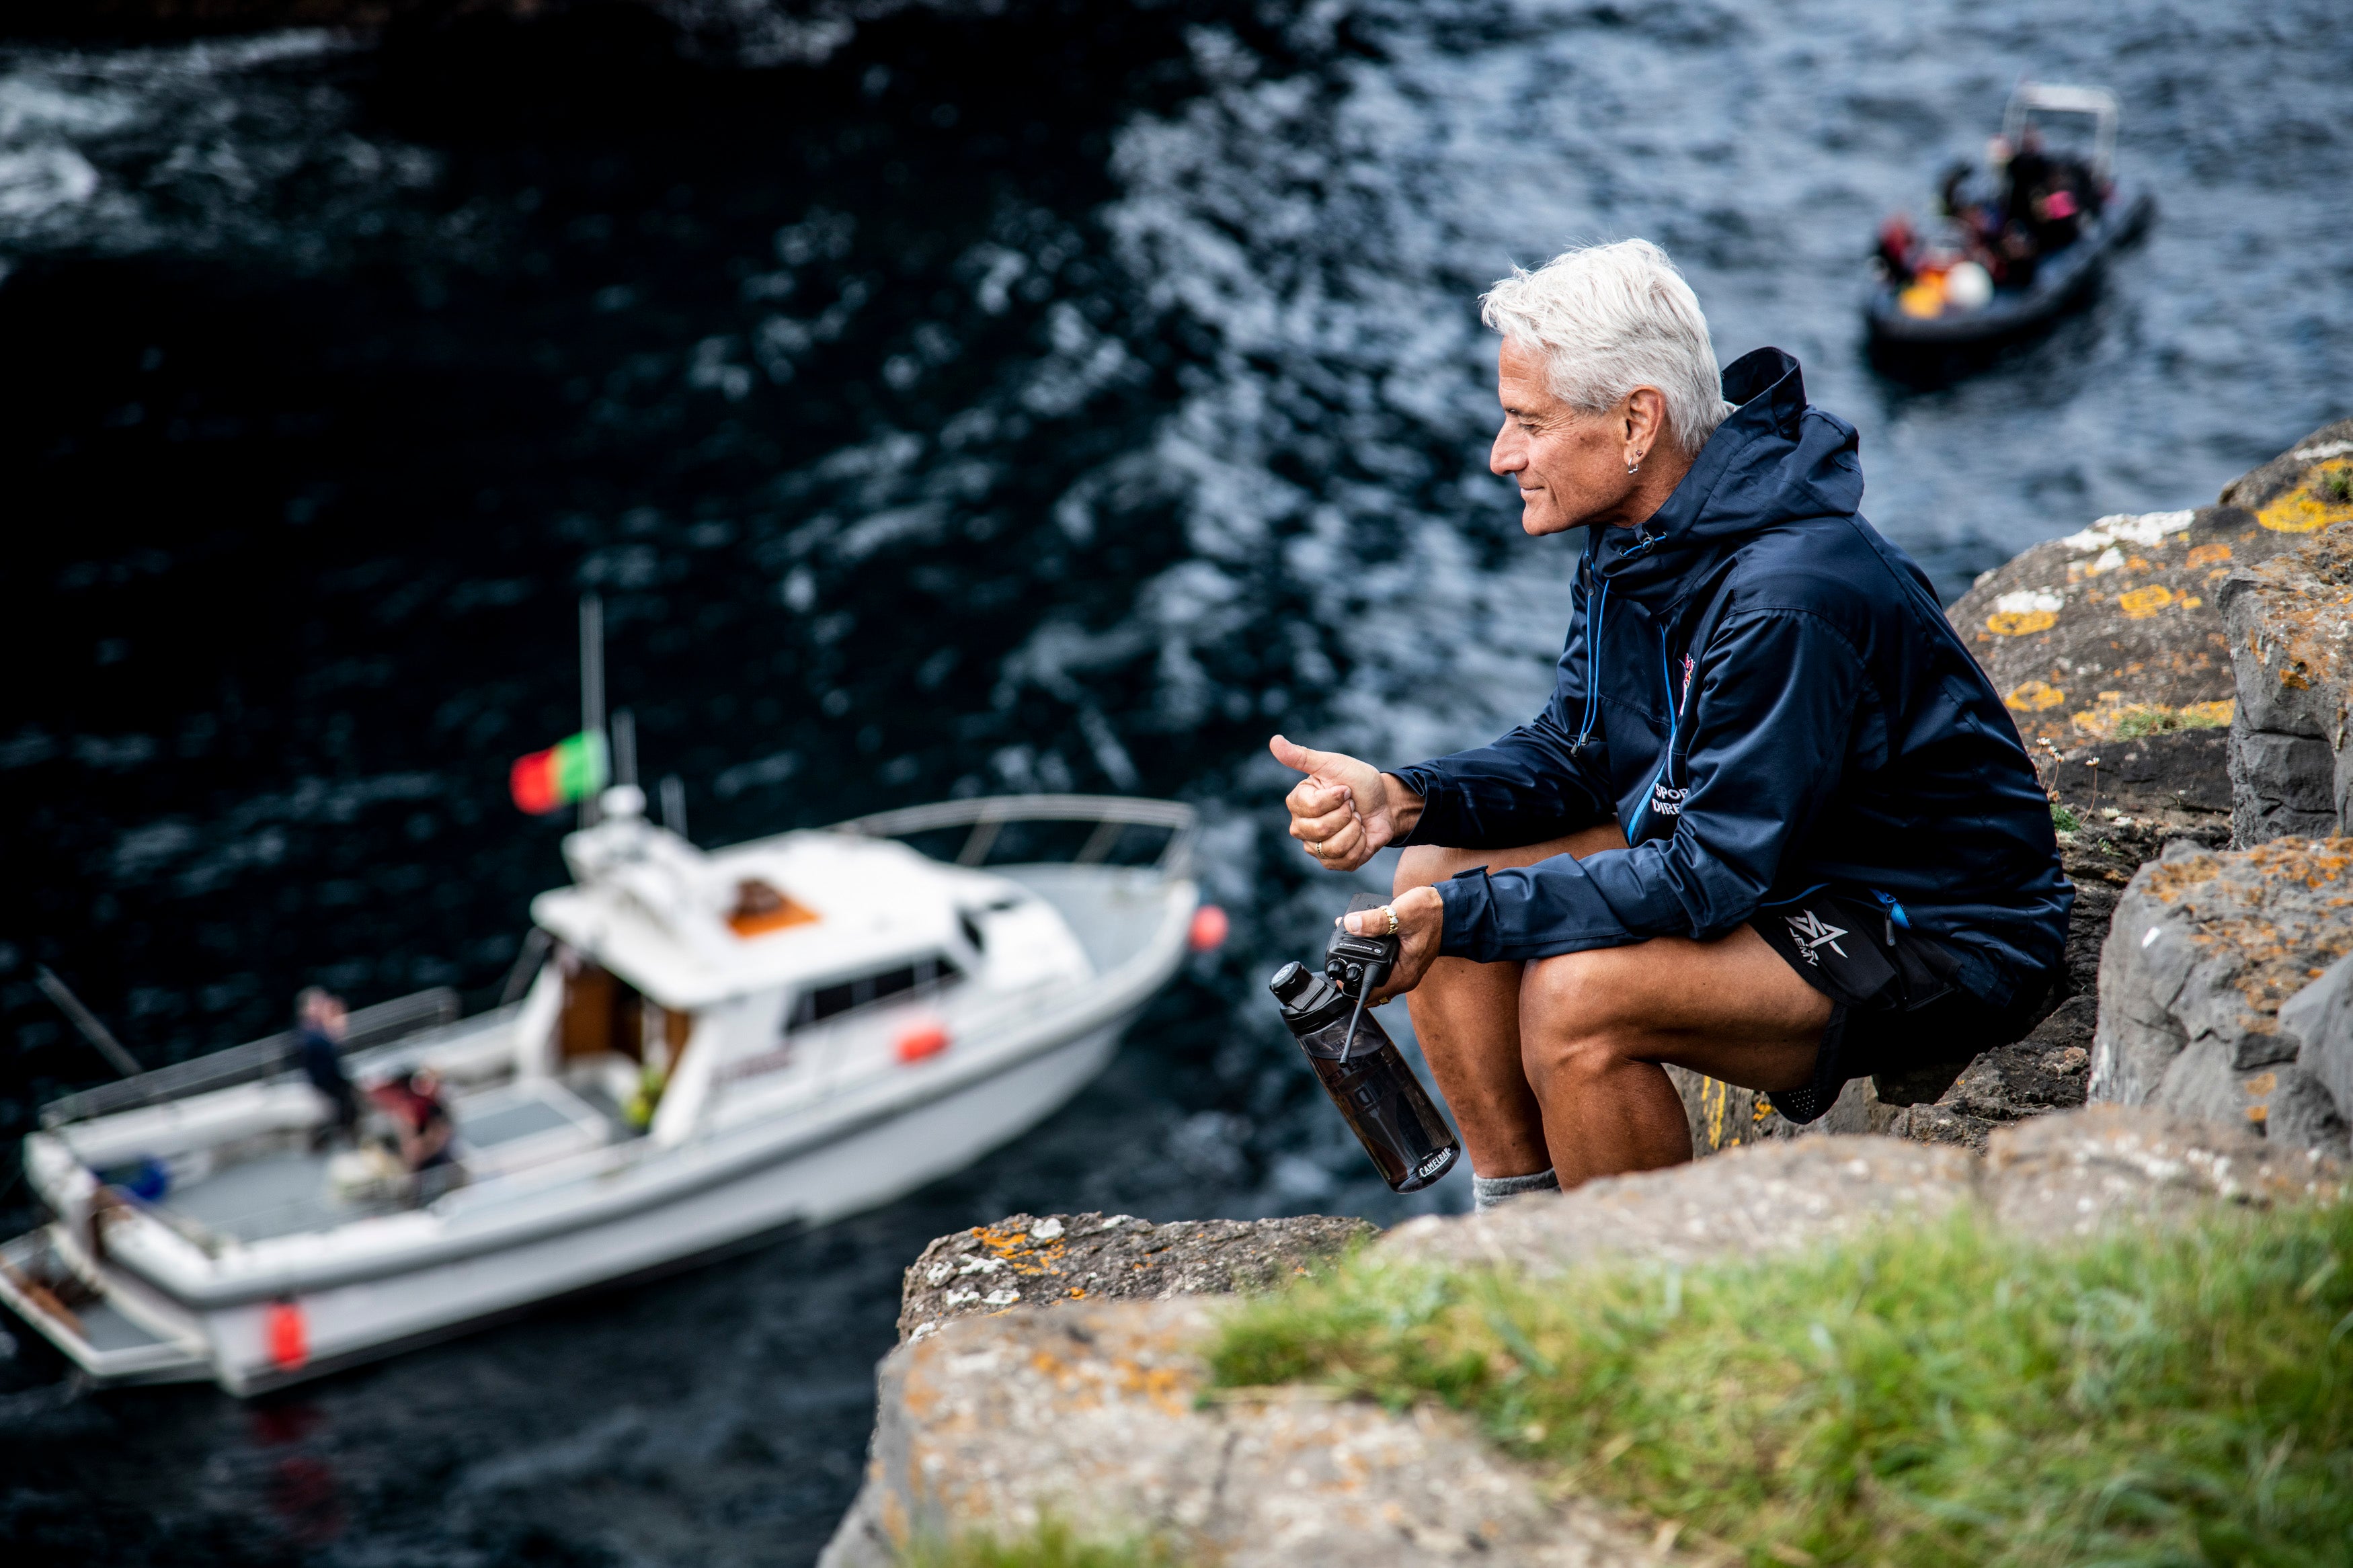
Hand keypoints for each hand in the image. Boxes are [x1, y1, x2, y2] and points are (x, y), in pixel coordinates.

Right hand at [1269, 735, 1421, 871]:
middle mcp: (1301, 827)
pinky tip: (1361, 834)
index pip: (1312, 808)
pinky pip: (1346, 861)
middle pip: (1321, 830)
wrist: (1385, 802)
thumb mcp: (1332, 764)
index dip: (1336, 798)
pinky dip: (1362, 845)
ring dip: (1355, 831)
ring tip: (1357, 820)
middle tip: (1352, 806)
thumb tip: (1273, 741)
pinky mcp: (1333, 862)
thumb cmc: (1358, 781)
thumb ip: (1302, 757)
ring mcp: (1316, 847)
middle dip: (1347, 814)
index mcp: (1297, 802)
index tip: (1345, 789)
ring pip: (1333, 848)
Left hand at [1344, 886, 1444, 1002]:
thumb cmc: (1432, 913)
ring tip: (1344, 942)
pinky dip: (1367, 953)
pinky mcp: (1400, 959)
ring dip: (1358, 961)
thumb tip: (1351, 925)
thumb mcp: (1403, 914)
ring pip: (1373, 975)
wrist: (1450, 909)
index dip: (1350, 986)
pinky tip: (1357, 937)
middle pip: (1368, 987)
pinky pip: (1379, 963)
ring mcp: (1402, 969)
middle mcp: (1403, 977)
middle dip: (1351, 973)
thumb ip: (1376, 921)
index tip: (1337, 971)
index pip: (1369, 994)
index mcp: (1403, 975)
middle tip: (1337, 954)